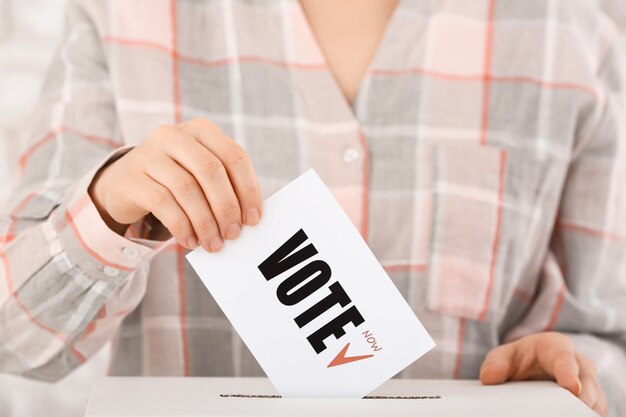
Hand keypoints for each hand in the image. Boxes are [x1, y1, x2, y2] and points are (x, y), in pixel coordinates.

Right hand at [89, 118, 261, 251]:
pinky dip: (182, 226)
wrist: (122, 183)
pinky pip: (163, 204)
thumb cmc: (174, 180)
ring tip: (213, 244)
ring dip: (205, 222)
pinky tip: (190, 241)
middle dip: (226, 207)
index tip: (253, 219)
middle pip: (211, 171)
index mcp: (200, 130)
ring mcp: (149, 154)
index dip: (248, 190)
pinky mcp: (132, 178)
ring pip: (187, 189)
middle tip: (234, 234)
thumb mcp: (200, 174)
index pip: (234, 156)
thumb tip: (249, 217)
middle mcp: (174, 135)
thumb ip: (225, 186)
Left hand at [480, 332, 606, 416]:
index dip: (568, 371)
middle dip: (582, 399)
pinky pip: (596, 413)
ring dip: (584, 412)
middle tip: (572, 412)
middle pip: (587, 384)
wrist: (533, 367)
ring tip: (569, 416)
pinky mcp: (594, 403)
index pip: (565, 358)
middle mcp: (580, 365)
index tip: (570, 386)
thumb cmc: (520, 360)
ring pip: (596, 402)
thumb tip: (490, 378)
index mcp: (557, 347)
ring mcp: (590, 385)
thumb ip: (496, 363)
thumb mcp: (504, 356)